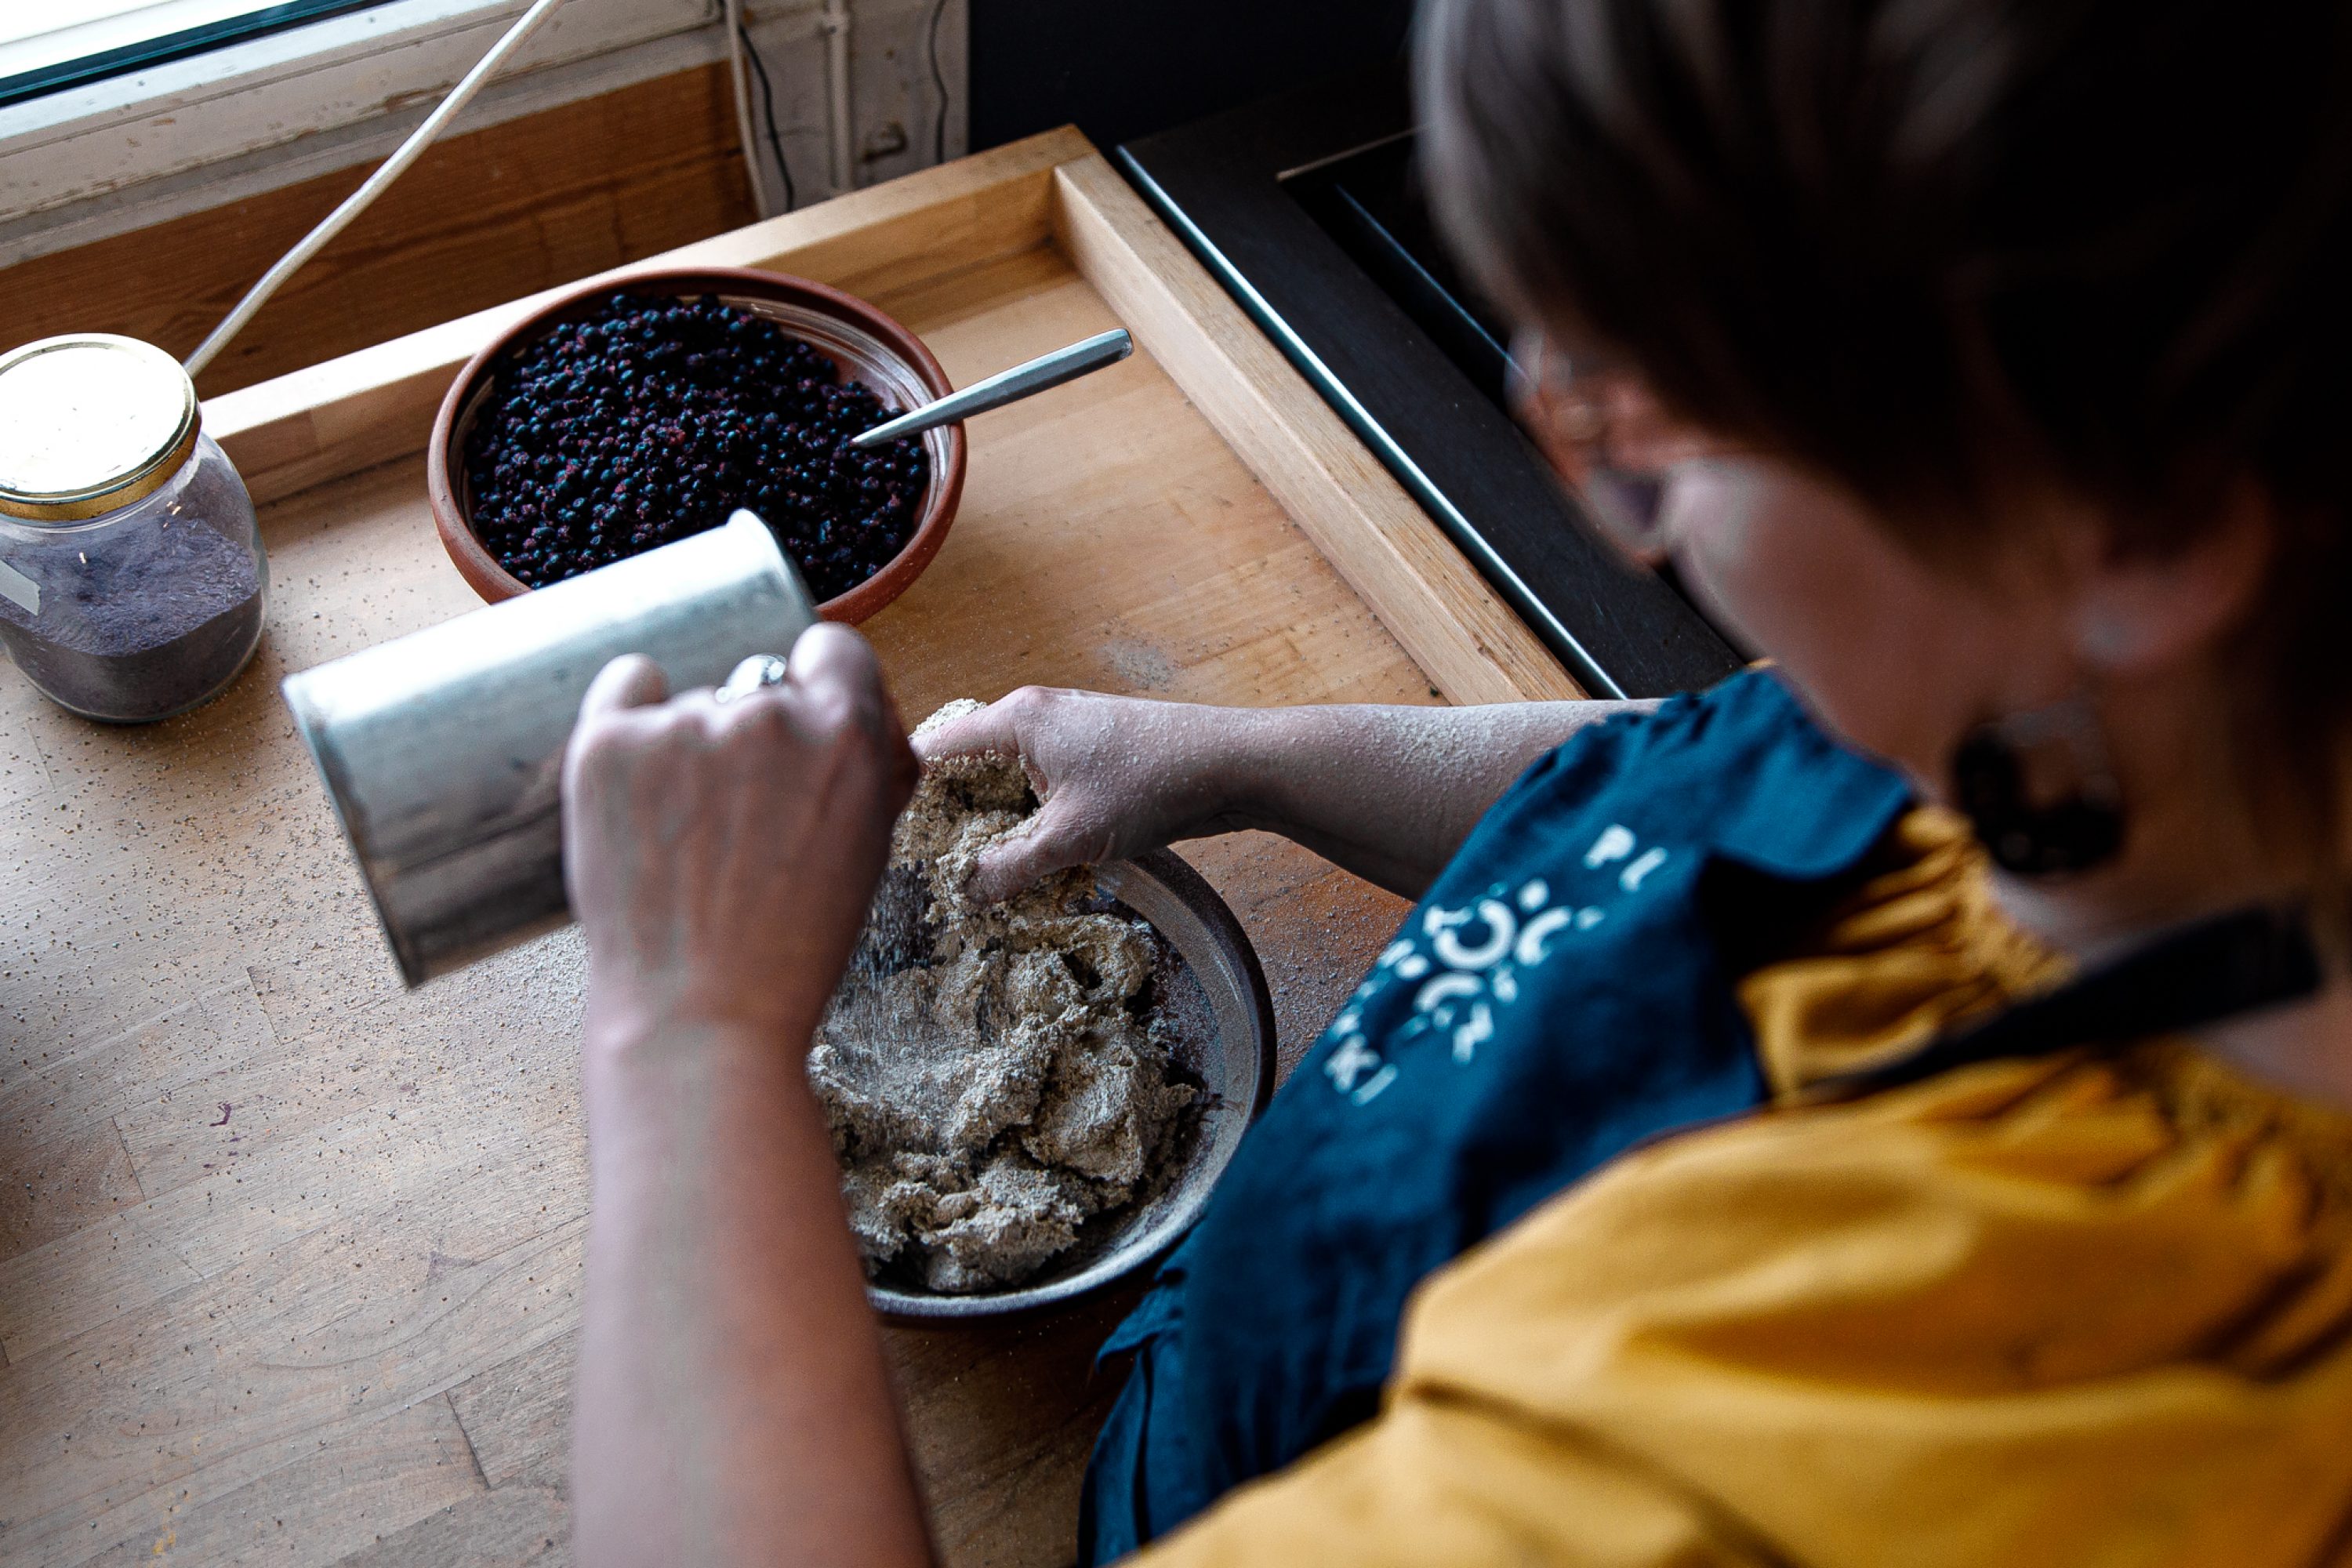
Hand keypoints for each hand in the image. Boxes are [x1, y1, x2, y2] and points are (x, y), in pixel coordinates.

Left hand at [562, 624, 916, 1049]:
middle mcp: (767, 714)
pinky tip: (638, 777)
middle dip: (755, 738)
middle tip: (740, 818)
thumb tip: (846, 701)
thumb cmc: (790, 946)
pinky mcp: (606, 743)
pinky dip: (632, 719)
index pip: (834, 651)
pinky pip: (626, 686)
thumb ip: (865, 761)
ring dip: (692, 749)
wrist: (698, 1016)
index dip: (819, 692)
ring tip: (686, 840)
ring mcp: (681, 724)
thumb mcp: (869, 844)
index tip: (801, 732)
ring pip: (693, 702)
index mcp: (847, 734)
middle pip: (760, 686)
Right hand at [912, 686, 1259, 900]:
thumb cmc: (1150, 785)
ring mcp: (1065, 732)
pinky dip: (1029, 817)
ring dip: (994, 821)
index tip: (895, 842)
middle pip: (968, 764)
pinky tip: (1030, 857)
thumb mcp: (1071, 837)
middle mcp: (1034, 715)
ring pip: (1007, 779)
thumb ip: (1011, 867)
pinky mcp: (1092, 753)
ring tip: (976, 870)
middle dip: (952, 815)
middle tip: (933, 867)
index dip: (909, 794)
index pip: (935, 749)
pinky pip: (1040, 785)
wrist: (1233, 766)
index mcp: (1016, 718)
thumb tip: (966, 895)